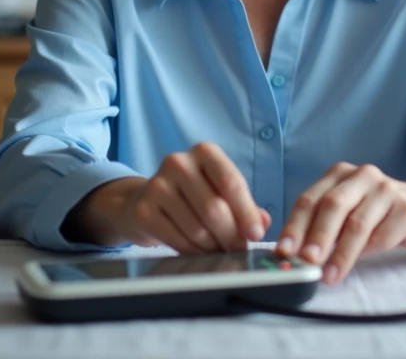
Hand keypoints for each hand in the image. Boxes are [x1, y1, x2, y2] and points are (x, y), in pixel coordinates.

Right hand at [69, 142, 269, 251]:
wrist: (142, 201)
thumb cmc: (191, 196)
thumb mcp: (219, 191)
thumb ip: (244, 205)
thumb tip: (262, 222)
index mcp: (204, 152)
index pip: (231, 182)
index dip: (246, 212)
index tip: (255, 234)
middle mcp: (179, 162)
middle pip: (214, 208)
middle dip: (231, 235)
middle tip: (239, 250)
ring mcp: (157, 185)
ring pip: (197, 228)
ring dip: (213, 246)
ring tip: (218, 250)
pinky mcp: (143, 210)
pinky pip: (177, 239)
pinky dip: (192, 251)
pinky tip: (198, 252)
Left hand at [275, 162, 405, 284]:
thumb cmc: (377, 213)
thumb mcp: (347, 210)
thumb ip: (323, 225)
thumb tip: (295, 254)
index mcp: (340, 174)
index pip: (310, 199)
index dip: (294, 226)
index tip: (284, 251)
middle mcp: (363, 176)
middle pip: (333, 206)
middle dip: (316, 237)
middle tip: (306, 261)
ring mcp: (387, 190)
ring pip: (357, 224)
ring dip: (341, 254)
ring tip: (330, 275)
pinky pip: (382, 236)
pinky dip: (367, 253)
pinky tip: (360, 263)